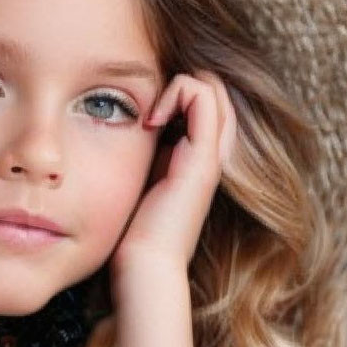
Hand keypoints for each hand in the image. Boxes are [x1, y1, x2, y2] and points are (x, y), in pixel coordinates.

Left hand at [110, 70, 236, 277]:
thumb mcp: (142, 176)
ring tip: (152, 114)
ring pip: (212, 87)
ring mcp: (212, 154)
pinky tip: (151, 120)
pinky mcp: (205, 158)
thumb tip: (133, 122)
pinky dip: (177, 94)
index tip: (144, 113)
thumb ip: (148, 151)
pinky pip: (204, 99)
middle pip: (213, 89)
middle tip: (149, 108)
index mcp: (198, 156)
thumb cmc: (135, 227)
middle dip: (179, 84)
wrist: (146, 263)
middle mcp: (212, 153)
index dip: (177, 91)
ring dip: (178, 86)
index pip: (204, 99)